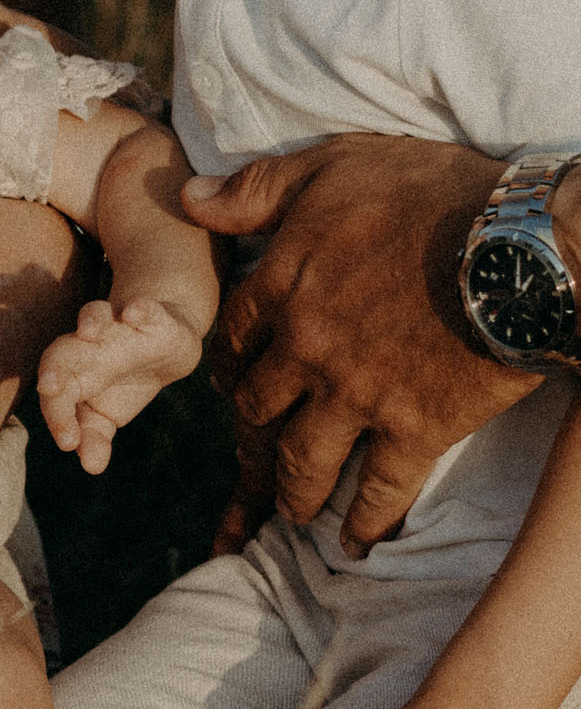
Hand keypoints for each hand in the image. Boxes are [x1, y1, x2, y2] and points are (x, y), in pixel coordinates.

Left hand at [38, 296, 203, 473]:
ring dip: (90, 320)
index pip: (56, 396)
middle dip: (54, 367)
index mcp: (72, 375)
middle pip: (62, 351)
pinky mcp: (148, 314)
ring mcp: (116, 325)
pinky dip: (138, 307)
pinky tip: (133, 313)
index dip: (57, 417)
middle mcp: (86, 346)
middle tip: (49, 387)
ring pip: (95, 314)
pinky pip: (141, 306)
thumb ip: (94, 439)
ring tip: (89, 332)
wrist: (162, 347)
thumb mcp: (108, 415)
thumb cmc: (122, 382)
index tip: (68, 442)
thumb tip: (91, 466)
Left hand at [183, 136, 533, 553]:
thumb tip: (190, 200)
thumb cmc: (429, 191)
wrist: (517, 244)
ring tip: (295, 514)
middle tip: (256, 458)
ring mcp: (357, 396)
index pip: (234, 341)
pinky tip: (359, 542)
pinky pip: (378, 491)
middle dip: (254, 436)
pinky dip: (366, 523)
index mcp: (282, 286)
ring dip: (294, 493)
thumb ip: (257, 189)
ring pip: (304, 461)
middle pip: (259, 410)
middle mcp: (306, 349)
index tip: (234, 388)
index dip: (232, 368)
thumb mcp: (331, 165)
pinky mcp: (414, 430)